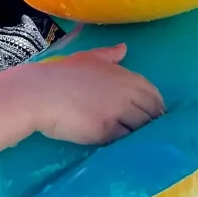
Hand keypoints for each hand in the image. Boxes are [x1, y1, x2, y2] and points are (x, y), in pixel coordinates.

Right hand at [22, 44, 164, 145]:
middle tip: (148, 133)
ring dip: (140, 136)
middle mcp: (125, 94)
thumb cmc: (62, 74)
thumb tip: (124, 48)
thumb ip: (109, 54)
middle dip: (151, 124)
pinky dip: (125, 144)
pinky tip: (124, 148)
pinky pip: (122, 141)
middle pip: (151, 114)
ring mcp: (116, 113)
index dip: (156, 107)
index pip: (154, 95)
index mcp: (125, 77)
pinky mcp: (105, 132)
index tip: (154, 116)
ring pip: (139, 129)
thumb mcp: (88, 57)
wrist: (40, 93)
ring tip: (138, 142)